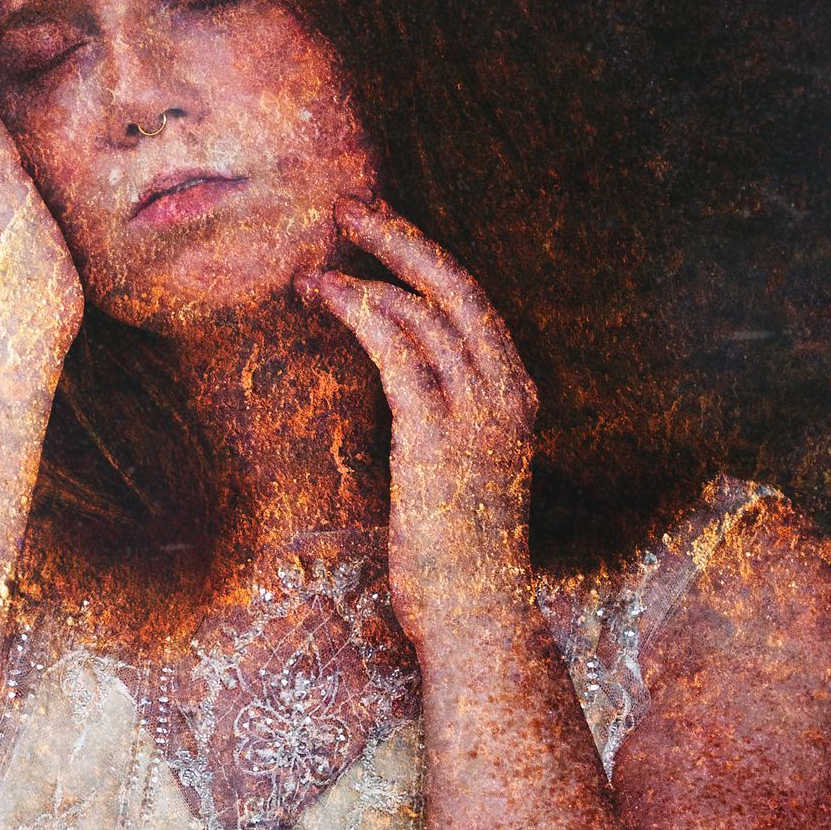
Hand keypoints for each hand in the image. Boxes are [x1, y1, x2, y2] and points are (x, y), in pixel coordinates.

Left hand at [296, 197, 539, 656]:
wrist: (479, 616)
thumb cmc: (460, 562)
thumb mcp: (464, 481)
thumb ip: (446, 434)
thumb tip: (404, 406)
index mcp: (517, 400)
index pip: (475, 308)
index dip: (426, 265)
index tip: (384, 239)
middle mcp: (506, 394)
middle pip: (456, 288)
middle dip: (401, 242)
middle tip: (351, 213)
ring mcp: (477, 412)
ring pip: (421, 310)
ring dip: (362, 278)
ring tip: (313, 268)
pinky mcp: (437, 435)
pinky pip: (396, 347)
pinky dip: (359, 310)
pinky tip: (325, 297)